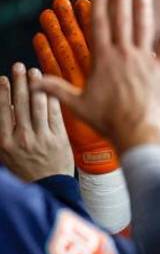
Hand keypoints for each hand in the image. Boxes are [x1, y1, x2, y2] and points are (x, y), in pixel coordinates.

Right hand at [0, 63, 73, 180]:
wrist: (48, 186)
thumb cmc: (25, 169)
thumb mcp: (6, 154)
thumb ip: (5, 131)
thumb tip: (6, 107)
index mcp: (6, 143)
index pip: (3, 111)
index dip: (2, 93)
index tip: (3, 78)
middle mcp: (23, 138)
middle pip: (20, 104)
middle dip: (20, 83)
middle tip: (19, 67)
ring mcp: (42, 138)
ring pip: (39, 106)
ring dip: (37, 86)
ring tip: (34, 72)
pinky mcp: (59, 138)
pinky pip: (55, 114)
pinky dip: (52, 98)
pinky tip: (51, 87)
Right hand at [33, 0, 159, 153]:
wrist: (137, 130)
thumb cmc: (107, 120)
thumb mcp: (78, 104)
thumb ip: (57, 90)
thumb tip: (33, 82)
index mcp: (104, 59)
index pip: (99, 26)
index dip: (99, 6)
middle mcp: (124, 54)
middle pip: (122, 20)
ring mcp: (145, 60)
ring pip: (144, 28)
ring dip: (144, 9)